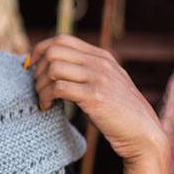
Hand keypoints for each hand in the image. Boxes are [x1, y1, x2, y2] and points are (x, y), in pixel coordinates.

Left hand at [26, 34, 169, 165]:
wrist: (144, 134)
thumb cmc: (119, 114)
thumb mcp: (105, 84)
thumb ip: (86, 73)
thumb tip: (52, 70)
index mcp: (101, 56)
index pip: (62, 39)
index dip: (40, 49)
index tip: (30, 66)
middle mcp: (100, 62)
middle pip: (53, 50)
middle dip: (37, 69)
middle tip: (37, 87)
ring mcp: (99, 78)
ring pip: (53, 67)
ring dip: (40, 84)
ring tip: (42, 99)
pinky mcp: (95, 96)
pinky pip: (59, 87)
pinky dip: (47, 97)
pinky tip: (47, 107)